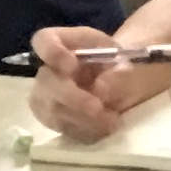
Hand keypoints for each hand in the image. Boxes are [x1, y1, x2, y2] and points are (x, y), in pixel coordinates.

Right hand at [27, 24, 136, 141]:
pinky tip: (104, 128)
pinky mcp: (52, 118)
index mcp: (64, 41)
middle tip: (99, 108)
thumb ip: (118, 71)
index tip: (72, 65)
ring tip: (111, 121)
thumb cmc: (117, 61)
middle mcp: (48, 68)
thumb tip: (100, 90)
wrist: (118, 78)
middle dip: (73, 98)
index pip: (43, 40)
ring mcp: (45, 95)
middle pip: (46, 82)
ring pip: (52, 110)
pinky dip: (85, 130)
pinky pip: (62, 127)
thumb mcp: (126, 58)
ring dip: (82, 119)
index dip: (52, 53)